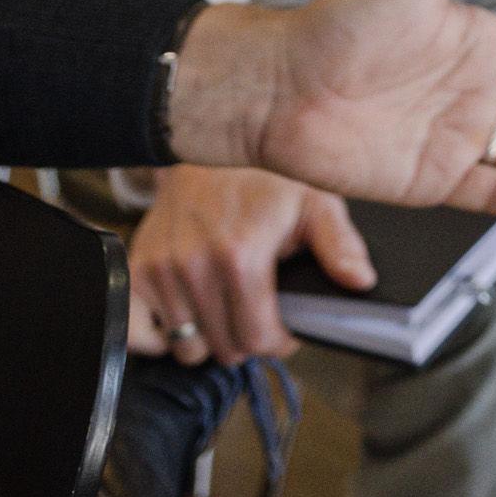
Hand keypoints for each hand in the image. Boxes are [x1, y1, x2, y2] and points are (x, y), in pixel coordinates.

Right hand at [128, 166, 366, 361]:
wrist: (204, 147)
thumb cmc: (263, 178)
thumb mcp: (313, 201)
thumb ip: (339, 245)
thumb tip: (359, 282)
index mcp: (240, 254)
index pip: (258, 339)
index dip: (279, 340)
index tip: (285, 325)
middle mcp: (193, 265)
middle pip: (225, 349)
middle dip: (248, 337)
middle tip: (258, 310)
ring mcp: (160, 269)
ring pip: (188, 348)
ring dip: (209, 335)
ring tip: (226, 304)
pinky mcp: (136, 270)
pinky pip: (141, 336)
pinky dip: (162, 334)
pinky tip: (188, 309)